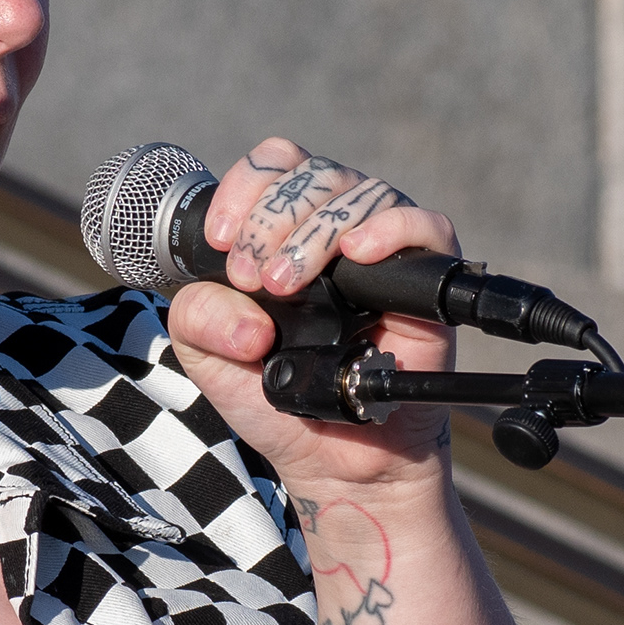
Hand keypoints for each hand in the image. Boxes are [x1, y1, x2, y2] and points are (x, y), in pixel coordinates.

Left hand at [163, 138, 457, 500]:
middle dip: (271, 219)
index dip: (245, 188)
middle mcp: (335, 227)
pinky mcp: (425, 280)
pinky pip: (425, 226)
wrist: (330, 459)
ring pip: (360, 192)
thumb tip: (245, 300)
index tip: (222, 241)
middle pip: (313, 173)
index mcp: (284, 228)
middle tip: (255, 278)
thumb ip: (198, 315)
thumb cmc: (273, 396)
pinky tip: (358, 254)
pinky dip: (390, 230)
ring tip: (287, 287)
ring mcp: (382, 249)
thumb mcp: (208, 357)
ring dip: (315, 233)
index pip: (274, 166)